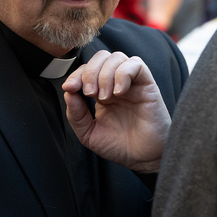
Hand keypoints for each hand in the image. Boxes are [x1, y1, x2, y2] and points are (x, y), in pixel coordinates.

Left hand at [62, 50, 171, 172]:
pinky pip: (136, 65)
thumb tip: (68, 92)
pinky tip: (118, 93)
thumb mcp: (89, 133)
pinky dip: (123, 74)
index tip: (70, 88)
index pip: (87, 69)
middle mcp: (116, 83)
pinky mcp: (147, 85)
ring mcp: (132, 83)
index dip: (76, 74)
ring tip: (105, 97)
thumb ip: (76, 114)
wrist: (142, 160)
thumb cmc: (119, 147)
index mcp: (101, 91)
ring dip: (105, 74)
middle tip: (90, 94)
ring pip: (116, 57)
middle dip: (90, 72)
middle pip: (101, 57)